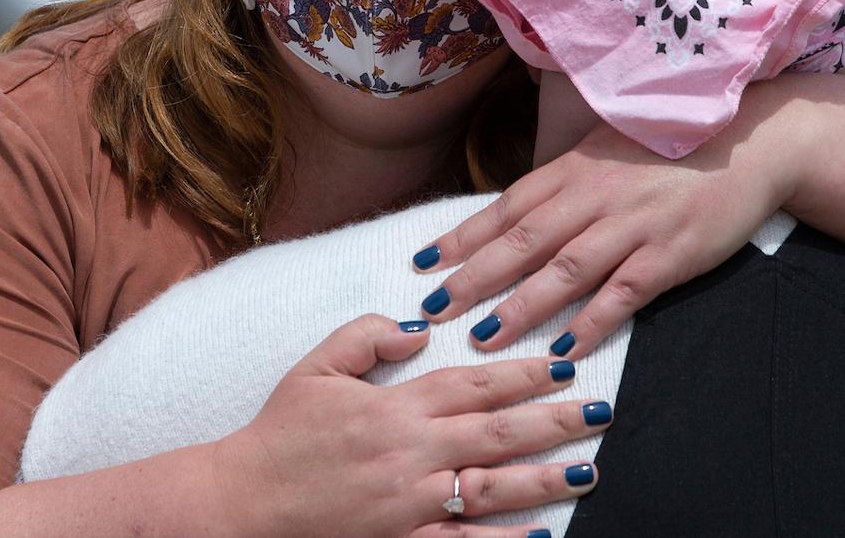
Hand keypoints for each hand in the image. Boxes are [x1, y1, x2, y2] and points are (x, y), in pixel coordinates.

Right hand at [213, 315, 609, 537]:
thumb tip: (419, 328)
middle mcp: (411, 453)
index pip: (474, 383)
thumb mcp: (314, 368)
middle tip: (602, 411)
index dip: (524, 374)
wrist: (243, 502)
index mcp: (394, 407)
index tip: (564, 365)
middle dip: (555, 420)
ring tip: (589, 469)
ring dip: (546, 478)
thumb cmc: (279, 434)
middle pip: (498, 432)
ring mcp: (410, 503)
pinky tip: (542, 534)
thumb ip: (367, 337)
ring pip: (493, 488)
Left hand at [413, 116, 785, 358]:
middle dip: (472, 279)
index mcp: (575, 169)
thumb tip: (514, 214)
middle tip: (432, 311)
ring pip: (563, 271)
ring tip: (481, 340)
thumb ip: (564, 181)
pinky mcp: (670, 255)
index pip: (506, 207)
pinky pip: (622, 294)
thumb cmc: (672, 148)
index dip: (461, 237)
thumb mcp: (608, 151)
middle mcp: (595, 196)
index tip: (422, 265)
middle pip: (522, 242)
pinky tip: (564, 351)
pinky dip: (591, 324)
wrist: (750, 142)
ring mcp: (632, 226)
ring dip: (519, 308)